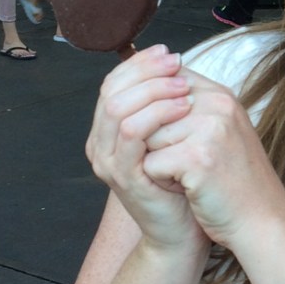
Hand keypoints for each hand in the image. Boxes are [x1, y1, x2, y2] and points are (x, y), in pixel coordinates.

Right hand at [85, 45, 201, 251]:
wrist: (183, 230)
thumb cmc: (181, 179)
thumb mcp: (170, 134)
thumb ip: (162, 103)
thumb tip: (172, 58)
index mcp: (107, 131)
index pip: (113, 83)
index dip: (139, 64)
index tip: (169, 52)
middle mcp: (100, 145)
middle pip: (112, 91)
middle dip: (146, 72)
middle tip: (177, 63)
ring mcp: (108, 162)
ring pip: (118, 109)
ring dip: (154, 90)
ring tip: (184, 86)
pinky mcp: (124, 177)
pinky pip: (132, 135)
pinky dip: (157, 115)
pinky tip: (183, 108)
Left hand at [142, 69, 284, 249]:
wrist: (261, 220)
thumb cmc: (235, 180)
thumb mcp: (220, 131)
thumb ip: (190, 106)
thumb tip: (146, 89)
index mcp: (220, 94)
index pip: (164, 80)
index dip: (154, 111)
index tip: (173, 139)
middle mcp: (217, 104)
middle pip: (150, 111)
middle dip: (157, 141)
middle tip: (187, 164)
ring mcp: (210, 128)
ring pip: (146, 136)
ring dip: (158, 161)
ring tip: (189, 175)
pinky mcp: (198, 157)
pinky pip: (151, 163)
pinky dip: (162, 182)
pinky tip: (189, 189)